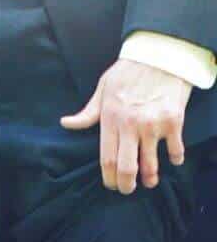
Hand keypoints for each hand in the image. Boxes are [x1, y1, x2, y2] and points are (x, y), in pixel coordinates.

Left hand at [62, 58, 191, 194]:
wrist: (163, 51)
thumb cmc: (130, 69)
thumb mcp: (103, 88)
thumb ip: (88, 112)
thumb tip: (65, 123)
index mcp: (111, 121)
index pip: (107, 160)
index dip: (109, 179)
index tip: (111, 185)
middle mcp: (130, 126)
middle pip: (126, 168)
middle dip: (126, 185)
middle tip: (128, 190)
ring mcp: (153, 124)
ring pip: (150, 163)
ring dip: (150, 177)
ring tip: (150, 182)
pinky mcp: (173, 119)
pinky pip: (175, 147)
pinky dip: (175, 158)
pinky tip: (174, 161)